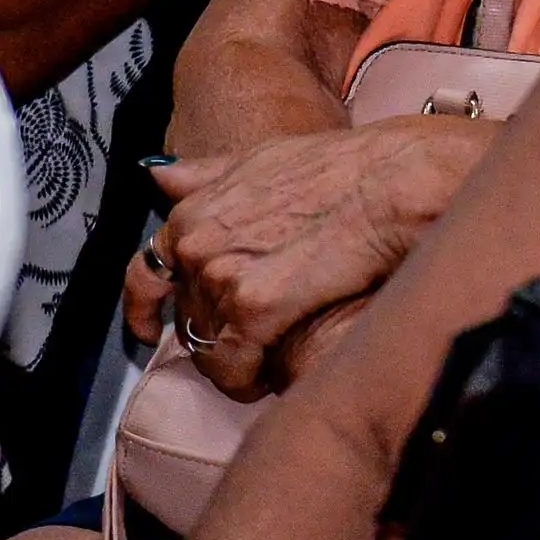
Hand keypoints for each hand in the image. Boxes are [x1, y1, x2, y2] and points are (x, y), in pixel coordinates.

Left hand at [152, 115, 498, 394]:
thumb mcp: (265, 159)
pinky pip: (235, 367)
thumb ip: (209, 175)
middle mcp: (196, 240)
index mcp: (194, 208)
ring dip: (236, 362)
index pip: (145, 273)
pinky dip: (250, 379)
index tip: (146, 330)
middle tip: (255, 340)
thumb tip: (160, 178)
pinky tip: (273, 376)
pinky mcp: (254, 307)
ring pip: (207, 349)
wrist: (394, 181)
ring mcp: (221, 273)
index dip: (145, 307)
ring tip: (271, 360)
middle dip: (217, 334)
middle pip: (187, 318)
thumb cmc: (345, 167)